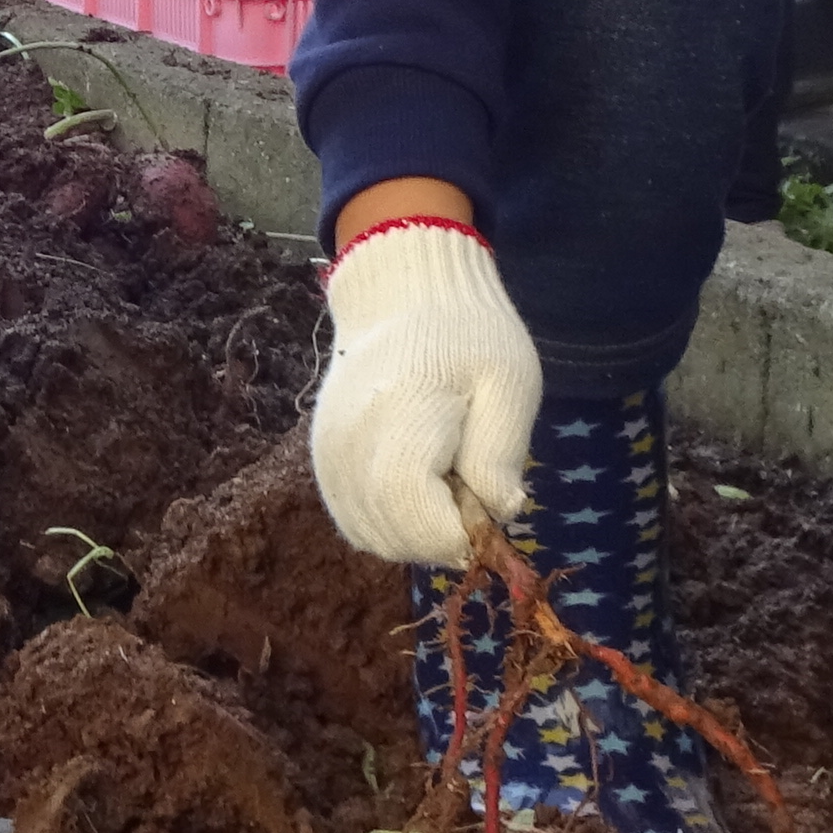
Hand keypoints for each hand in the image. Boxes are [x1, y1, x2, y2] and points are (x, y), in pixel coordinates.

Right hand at [309, 218, 539, 564]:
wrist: (402, 296)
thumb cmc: (469, 336)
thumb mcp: (510, 382)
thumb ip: (501, 452)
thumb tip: (498, 514)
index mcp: (401, 417)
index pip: (418, 516)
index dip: (462, 532)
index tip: (488, 502)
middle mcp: (350, 445)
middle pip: (395, 536)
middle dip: (444, 536)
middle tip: (471, 488)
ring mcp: (329, 456)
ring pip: (373, 537)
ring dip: (418, 533)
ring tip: (444, 482)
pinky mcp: (323, 462)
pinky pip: (357, 522)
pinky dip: (392, 523)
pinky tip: (418, 486)